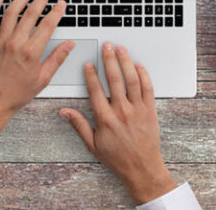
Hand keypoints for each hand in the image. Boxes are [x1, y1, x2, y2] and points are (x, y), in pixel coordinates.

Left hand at [0, 0, 74, 139]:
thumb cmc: (15, 93)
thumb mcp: (42, 79)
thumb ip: (57, 59)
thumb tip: (69, 45)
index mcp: (30, 53)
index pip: (47, 25)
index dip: (56, 12)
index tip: (61, 4)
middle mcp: (15, 43)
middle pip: (31, 14)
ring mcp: (0, 40)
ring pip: (12, 11)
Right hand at [59, 43, 175, 204]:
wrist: (142, 168)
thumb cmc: (118, 158)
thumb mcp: (92, 144)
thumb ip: (78, 125)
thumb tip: (65, 112)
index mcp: (105, 118)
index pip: (96, 89)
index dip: (91, 74)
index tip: (89, 64)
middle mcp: (121, 111)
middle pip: (114, 79)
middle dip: (109, 59)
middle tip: (107, 47)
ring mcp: (137, 110)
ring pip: (132, 79)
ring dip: (126, 62)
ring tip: (121, 50)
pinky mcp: (150, 111)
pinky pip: (148, 88)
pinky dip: (144, 75)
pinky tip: (138, 66)